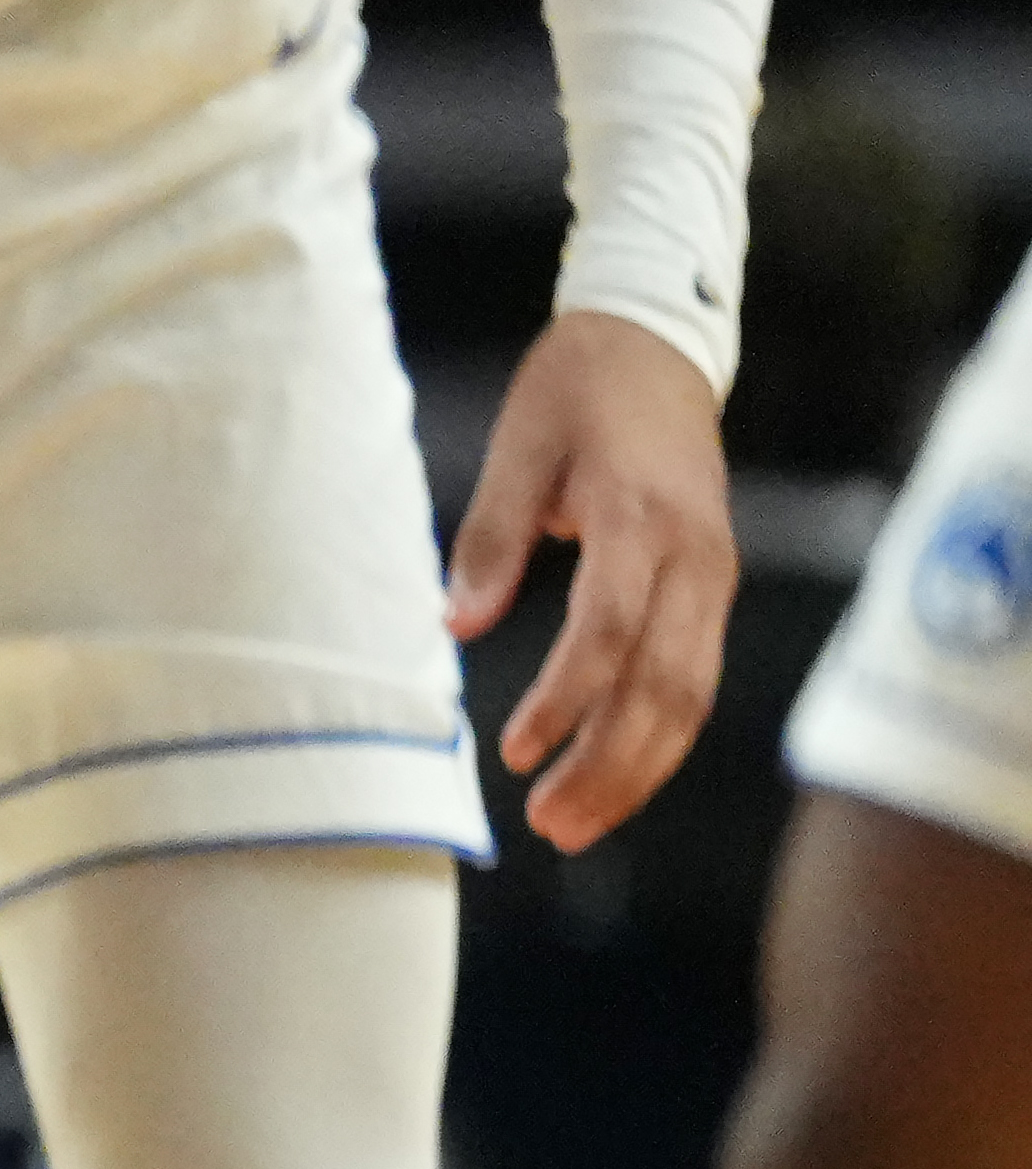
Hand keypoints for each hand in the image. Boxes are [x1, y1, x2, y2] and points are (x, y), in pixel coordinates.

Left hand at [447, 309, 737, 848]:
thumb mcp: (519, 447)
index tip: (517, 750)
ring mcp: (714, 575)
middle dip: (612, 764)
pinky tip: (614, 773)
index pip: (610, 630)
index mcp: (643, 518)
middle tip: (552, 824)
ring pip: (691, 694)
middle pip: (665, 684)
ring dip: (638, 767)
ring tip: (576, 821)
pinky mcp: (712, 586)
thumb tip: (453, 622)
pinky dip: (658, 733)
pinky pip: (694, 675)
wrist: (658, 344)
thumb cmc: (577, 392)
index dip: (568, 698)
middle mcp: (695, 557)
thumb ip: (489, 535)